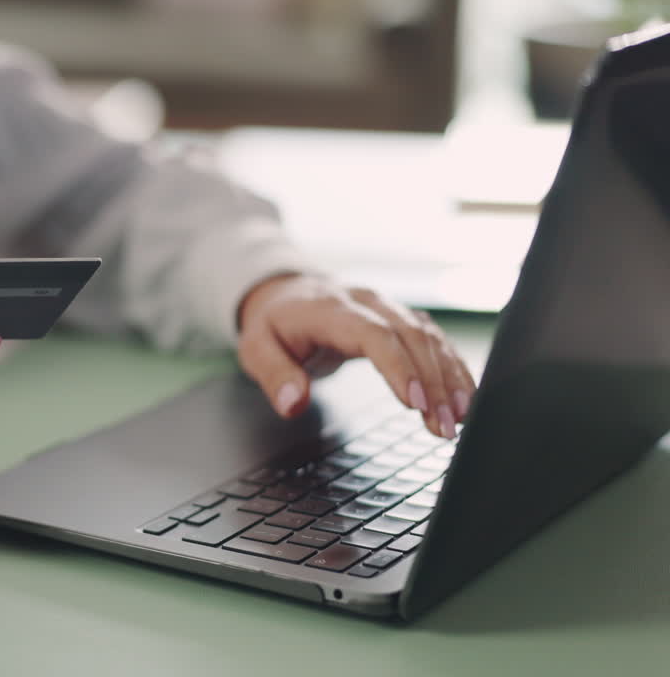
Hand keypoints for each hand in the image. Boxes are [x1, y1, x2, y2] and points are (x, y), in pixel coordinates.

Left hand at [236, 274, 475, 438]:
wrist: (286, 294)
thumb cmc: (274, 324)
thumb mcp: (256, 348)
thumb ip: (274, 375)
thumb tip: (292, 404)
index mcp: (330, 307)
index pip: (373, 334)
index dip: (398, 367)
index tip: (415, 404)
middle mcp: (367, 302)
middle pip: (411, 337)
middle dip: (433, 383)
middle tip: (445, 426)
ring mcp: (388, 308)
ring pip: (430, 338)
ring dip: (450, 379)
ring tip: (461, 420)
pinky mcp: (402, 320)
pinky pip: (436, 341)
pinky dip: (453, 370)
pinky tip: (465, 399)